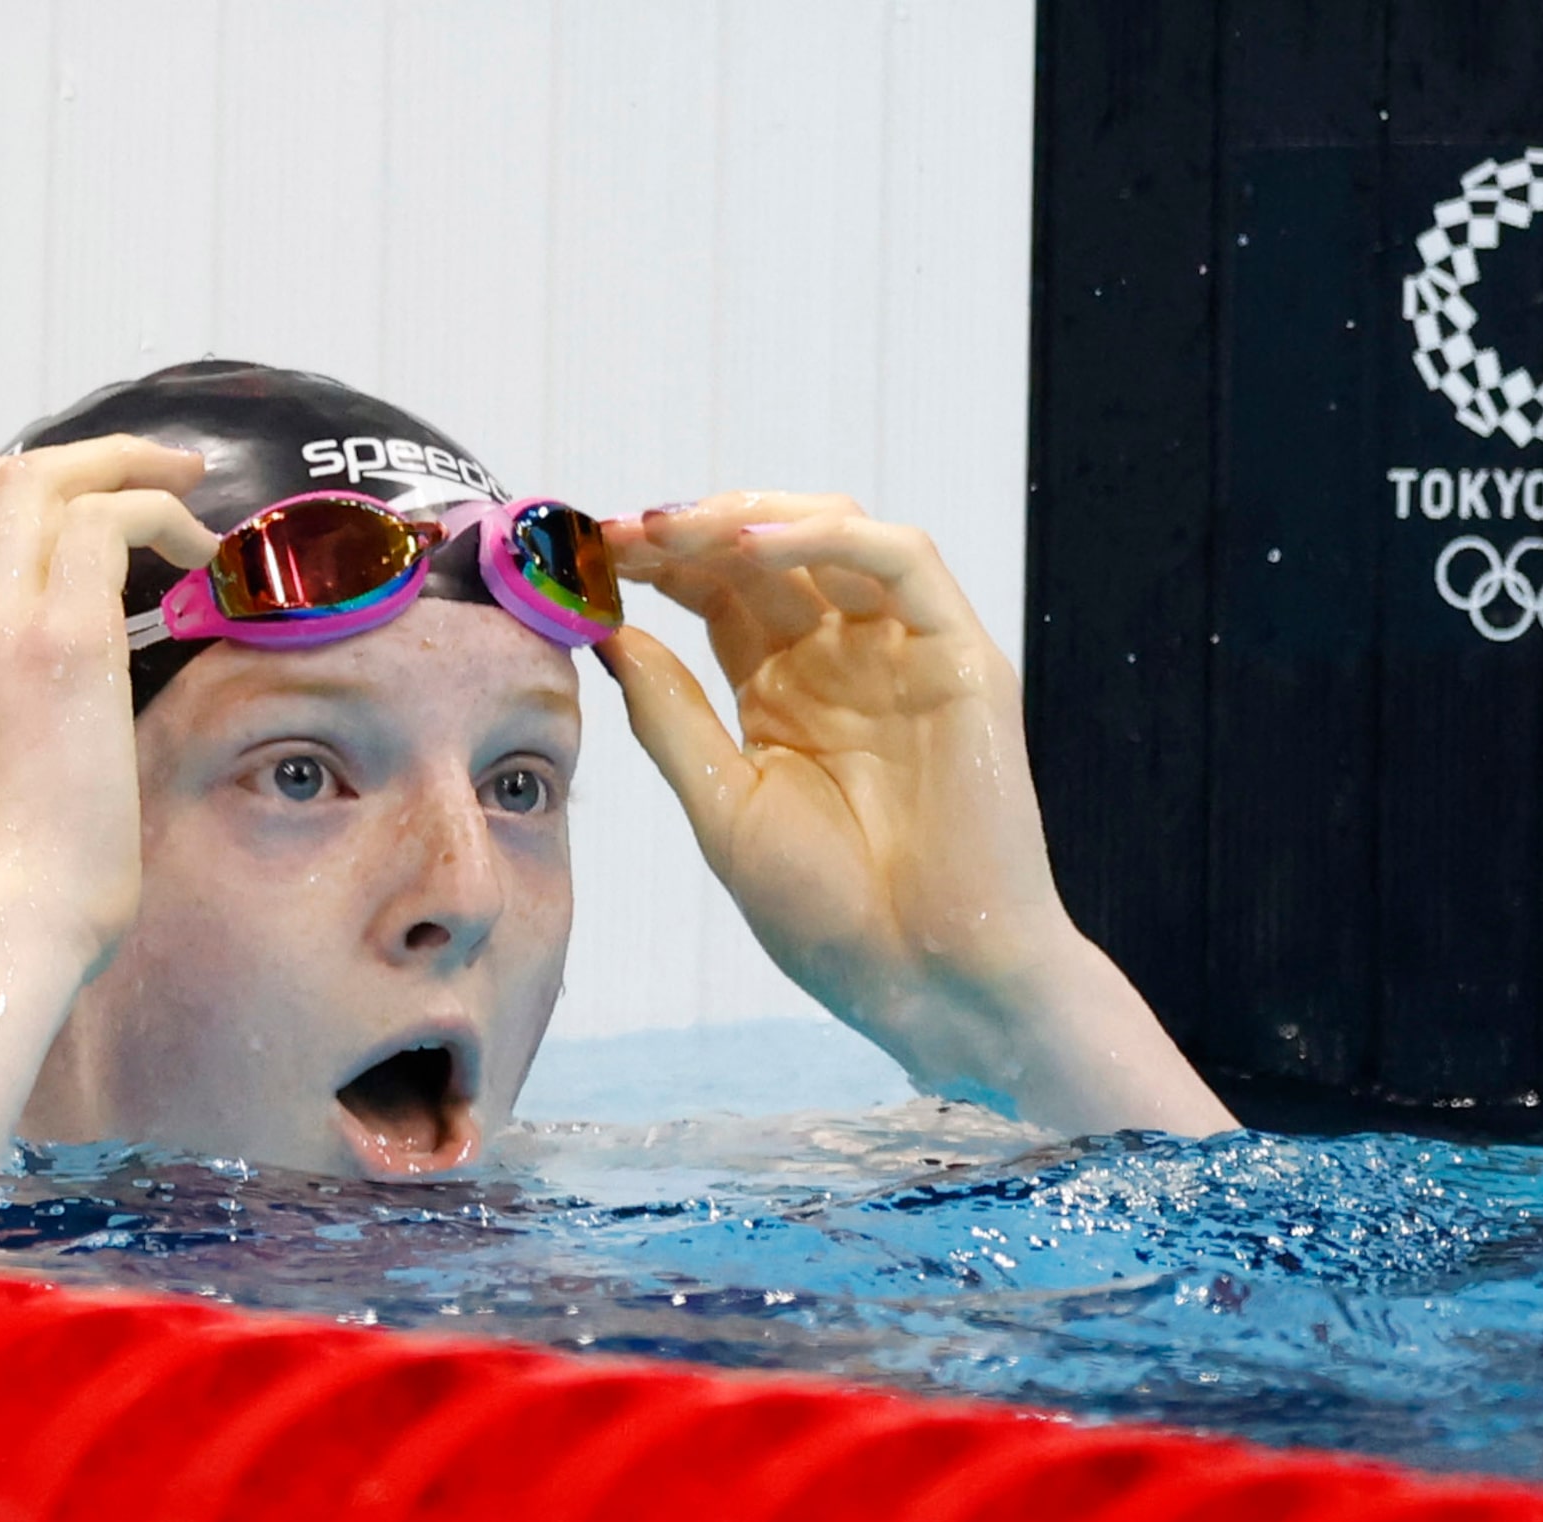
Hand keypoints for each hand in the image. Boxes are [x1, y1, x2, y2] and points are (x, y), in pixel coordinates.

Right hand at [0, 436, 217, 966]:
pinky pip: (105, 522)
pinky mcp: (66, 646)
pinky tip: (205, 558)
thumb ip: (15, 755)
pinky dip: (159, 514)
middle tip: (156, 478)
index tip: (64, 543)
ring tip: (190, 493)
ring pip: (37, 479)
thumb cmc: (19, 898)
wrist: (8, 929)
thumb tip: (68, 760)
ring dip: (124, 467)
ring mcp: (4, 632)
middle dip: (79, 461)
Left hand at [601, 492, 1230, 1136]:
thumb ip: (670, 717)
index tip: (581, 554)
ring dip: (747, 518)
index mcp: (783, 695)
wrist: (931, 982)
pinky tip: (748, 547)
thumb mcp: (724, 809)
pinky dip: (827, 537)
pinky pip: (903, 560)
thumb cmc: (831, 917)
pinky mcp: (961, 656)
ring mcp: (904, 654)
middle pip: (762, 556)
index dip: (652, 564)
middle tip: (614, 534)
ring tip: (670, 532)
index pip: (714, 594)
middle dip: (684, 533)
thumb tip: (605, 633)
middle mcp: (843, 661)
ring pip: (833, 533)